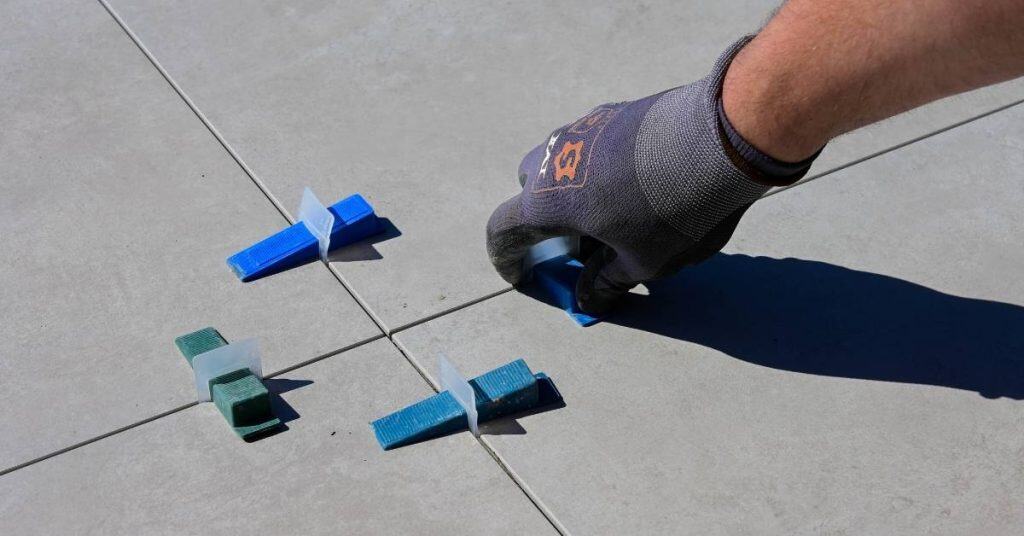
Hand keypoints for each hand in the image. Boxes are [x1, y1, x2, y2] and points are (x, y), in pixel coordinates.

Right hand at [486, 37, 767, 313]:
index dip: (508, 259)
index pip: (503, 231)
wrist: (720, 137)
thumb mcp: (643, 262)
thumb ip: (607, 281)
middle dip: (544, 220)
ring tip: (615, 215)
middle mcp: (553, 158)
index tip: (523, 276)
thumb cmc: (673, 211)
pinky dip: (601, 169)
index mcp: (546, 202)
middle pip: (530, 191)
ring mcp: (584, 128)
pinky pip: (594, 145)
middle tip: (579, 245)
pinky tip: (641, 184)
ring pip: (562, 162)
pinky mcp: (616, 111)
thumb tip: (588, 297)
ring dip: (574, 191)